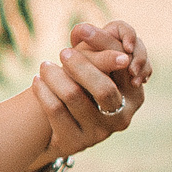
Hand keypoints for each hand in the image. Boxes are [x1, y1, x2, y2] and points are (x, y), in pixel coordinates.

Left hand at [32, 20, 150, 151]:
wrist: (63, 126)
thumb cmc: (84, 86)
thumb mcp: (95, 66)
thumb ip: (96, 47)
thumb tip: (80, 29)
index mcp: (134, 94)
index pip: (122, 64)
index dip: (103, 44)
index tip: (81, 29)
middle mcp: (122, 117)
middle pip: (103, 88)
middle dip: (81, 65)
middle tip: (63, 52)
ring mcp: (99, 134)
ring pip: (74, 96)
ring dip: (55, 76)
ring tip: (44, 65)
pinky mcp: (76, 143)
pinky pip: (56, 111)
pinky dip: (43, 92)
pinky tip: (37, 81)